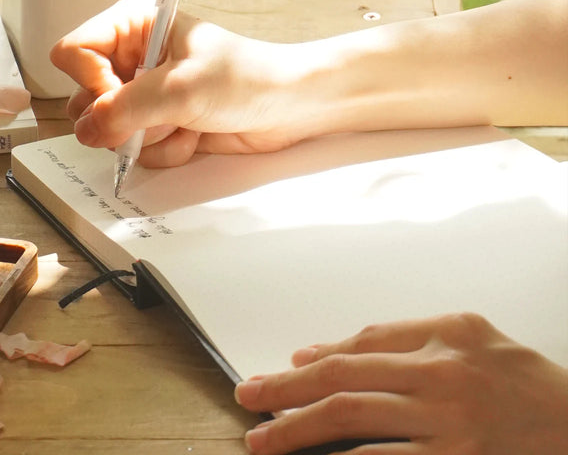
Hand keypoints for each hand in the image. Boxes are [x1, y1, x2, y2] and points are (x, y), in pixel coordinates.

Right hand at [49, 0, 313, 166]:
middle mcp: (129, 55)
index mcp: (132, 23)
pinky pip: (131, 148)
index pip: (73, 52)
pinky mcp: (153, 122)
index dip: (90, 81)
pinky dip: (163, 149)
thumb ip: (125, 110)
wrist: (288, 107)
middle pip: (83, 96)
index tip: (119, 96)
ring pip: (106, 129)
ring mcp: (140, 92)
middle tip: (158, 115)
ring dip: (147, 137)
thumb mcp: (180, 89)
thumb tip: (85, 129)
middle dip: (122, 117)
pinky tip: (192, 134)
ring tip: (183, 122)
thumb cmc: (247, 78)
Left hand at [234, 313, 567, 453]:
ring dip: (299, 432)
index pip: (359, 344)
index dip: (311, 361)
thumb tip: (320, 349)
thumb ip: (398, 335)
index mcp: (444, 336)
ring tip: (263, 440)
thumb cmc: (528, 386)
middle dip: (286, 390)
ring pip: (352, 423)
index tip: (277, 373)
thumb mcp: (471, 337)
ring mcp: (448, 427)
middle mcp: (442, 376)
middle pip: (343, 380)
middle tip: (247, 398)